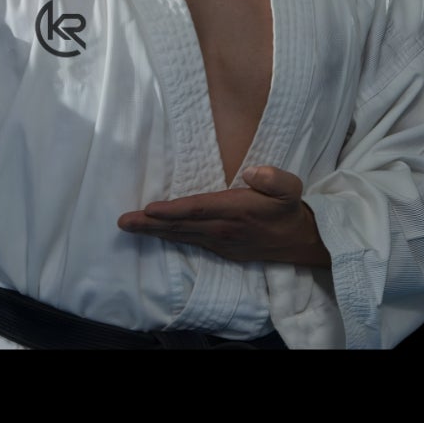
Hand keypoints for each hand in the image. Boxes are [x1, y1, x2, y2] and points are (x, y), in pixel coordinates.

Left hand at [117, 166, 329, 265]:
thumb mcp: (291, 188)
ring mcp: (220, 242)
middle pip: (181, 226)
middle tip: (122, 222)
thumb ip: (273, 178)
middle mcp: (223, 229)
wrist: (301, 240)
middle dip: (150, 224)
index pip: (198, 209)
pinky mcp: (220, 249)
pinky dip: (169, 237)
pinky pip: (189, 242)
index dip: (173, 210)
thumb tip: (252, 172)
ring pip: (181, 236)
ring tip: (128, 227)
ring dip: (153, 232)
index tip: (150, 209)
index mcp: (236, 210)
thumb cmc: (289, 208)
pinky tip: (154, 233)